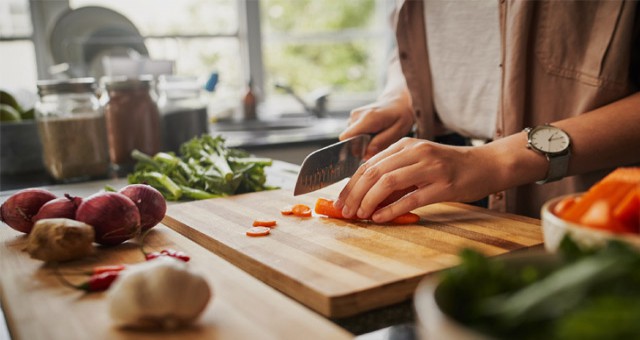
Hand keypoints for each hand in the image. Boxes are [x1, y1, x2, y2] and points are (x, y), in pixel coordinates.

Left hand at [334, 138, 498, 222]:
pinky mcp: (443, 185)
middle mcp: (415, 152)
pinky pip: (411, 198)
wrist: (487, 165)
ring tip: (359, 215)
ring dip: (369, 201)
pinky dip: (391, 210)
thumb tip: (366, 198)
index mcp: (406, 145)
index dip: (351, 184)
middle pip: (374, 172)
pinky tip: (380, 218)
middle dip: (354, 194)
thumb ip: (395, 175)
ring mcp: (430, 167)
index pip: (369, 164)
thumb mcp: (419, 163)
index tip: (340, 201)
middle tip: (344, 211)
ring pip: (388, 183)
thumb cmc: (450, 167)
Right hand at [340, 95, 413, 159]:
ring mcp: (353, 116)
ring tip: (377, 137)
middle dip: (360, 148)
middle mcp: (356, 116)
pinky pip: (353, 134)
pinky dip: (362, 138)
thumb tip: (366, 155)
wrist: (397, 102)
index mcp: (368, 118)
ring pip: (351, 138)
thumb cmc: (400, 116)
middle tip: (377, 145)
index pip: (346, 137)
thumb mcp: (398, 131)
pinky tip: (374, 134)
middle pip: (349, 140)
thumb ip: (381, 142)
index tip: (365, 154)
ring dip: (362, 143)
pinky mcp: (353, 118)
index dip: (352, 149)